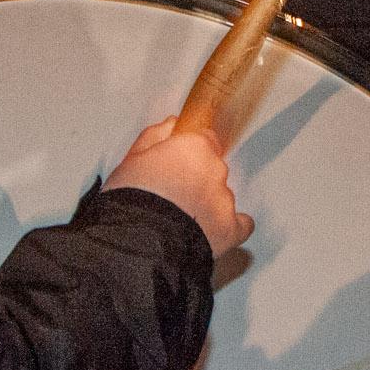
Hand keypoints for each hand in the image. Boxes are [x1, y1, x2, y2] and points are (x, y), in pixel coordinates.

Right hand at [104, 117, 253, 257]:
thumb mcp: (131, 160)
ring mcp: (225, 200)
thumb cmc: (130, 201)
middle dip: (195, 180)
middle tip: (170, 196)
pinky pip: (239, 224)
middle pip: (212, 168)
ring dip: (205, 205)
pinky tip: (208, 232)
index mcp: (193, 147)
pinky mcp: (230, 229)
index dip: (187, 154)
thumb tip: (170, 125)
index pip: (203, 140)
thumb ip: (155, 137)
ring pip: (221, 196)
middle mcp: (215, 169)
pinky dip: (227, 227)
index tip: (174, 165)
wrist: (138, 244)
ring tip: (178, 220)